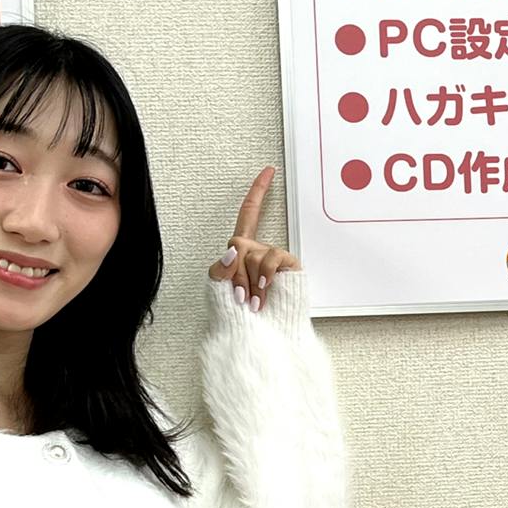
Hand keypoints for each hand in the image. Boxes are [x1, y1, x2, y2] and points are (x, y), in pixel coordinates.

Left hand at [211, 166, 300, 310]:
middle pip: (240, 243)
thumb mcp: (218, 287)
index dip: (258, 191)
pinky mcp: (289, 266)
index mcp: (241, 251)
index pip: (250, 213)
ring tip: (253, 301)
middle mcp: (259, 251)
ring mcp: (274, 259)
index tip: (269, 171)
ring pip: (253, 255)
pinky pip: (271, 260)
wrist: (258, 337)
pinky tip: (265, 293)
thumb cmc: (236, 316)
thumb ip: (221, 266)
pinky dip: (264, 278)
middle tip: (240, 296)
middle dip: (235, 272)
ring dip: (248, 282)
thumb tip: (234, 250)